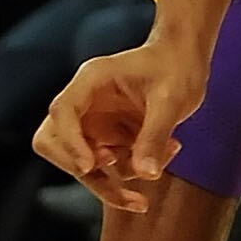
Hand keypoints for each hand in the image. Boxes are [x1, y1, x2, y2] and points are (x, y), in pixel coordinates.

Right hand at [34, 39, 205, 210]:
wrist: (186, 62)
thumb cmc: (175, 67)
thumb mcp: (171, 99)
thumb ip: (155, 135)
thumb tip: (147, 174)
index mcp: (92, 80)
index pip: (62, 112)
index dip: (70, 142)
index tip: (89, 166)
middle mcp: (86, 104)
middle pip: (54, 142)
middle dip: (79, 166)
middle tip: (115, 167)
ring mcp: (95, 124)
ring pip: (82, 164)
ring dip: (116, 178)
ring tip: (164, 155)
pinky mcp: (109, 140)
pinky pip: (108, 169)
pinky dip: (132, 173)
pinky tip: (169, 150)